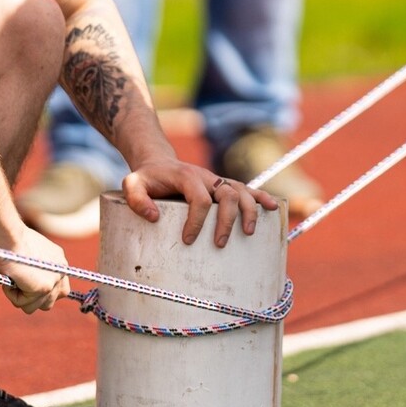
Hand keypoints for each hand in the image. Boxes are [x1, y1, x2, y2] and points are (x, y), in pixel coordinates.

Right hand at [0, 225, 70, 312]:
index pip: (59, 288)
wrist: (7, 235)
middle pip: (50, 301)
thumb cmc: (8, 239)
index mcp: (58, 260)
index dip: (41, 291)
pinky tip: (10, 279)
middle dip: (31, 297)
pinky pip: (25, 304)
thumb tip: (27, 283)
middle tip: (16, 283)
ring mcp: (54, 280)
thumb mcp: (27, 253)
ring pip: (37, 306)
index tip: (25, 285)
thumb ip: (34, 269)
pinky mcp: (44, 288)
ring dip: (21, 297)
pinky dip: (13, 295)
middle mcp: (61, 270)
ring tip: (11, 279)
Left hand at [120, 160, 277, 247]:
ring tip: (248, 233)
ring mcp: (217, 181)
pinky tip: (273, 208)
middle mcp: (206, 177)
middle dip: (226, 221)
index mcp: (186, 176)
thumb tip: (153, 216)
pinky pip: (247, 189)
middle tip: (219, 244)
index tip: (187, 240)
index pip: (199, 199)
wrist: (158, 162)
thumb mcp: (132, 184)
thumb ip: (136, 199)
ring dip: (249, 211)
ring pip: (241, 191)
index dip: (196, 221)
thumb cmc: (146, 178)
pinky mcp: (224, 186)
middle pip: (226, 195)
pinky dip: (262, 197)